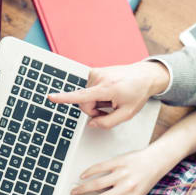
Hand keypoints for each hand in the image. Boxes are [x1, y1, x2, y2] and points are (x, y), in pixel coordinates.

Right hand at [48, 61, 168, 128]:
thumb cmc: (137, 93)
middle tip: (109, 110)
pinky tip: (109, 93)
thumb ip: (108, 123)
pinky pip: (89, 90)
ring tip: (112, 99)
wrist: (144, 76)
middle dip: (94, 110)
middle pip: (84, 103)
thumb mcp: (127, 114)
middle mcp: (99, 78)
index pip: (82, 96)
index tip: (50, 97)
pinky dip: (97, 95)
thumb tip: (91, 123)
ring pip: (86, 97)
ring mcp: (96, 73)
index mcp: (107, 88)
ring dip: (97, 102)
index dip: (64, 98)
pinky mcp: (94, 71)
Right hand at [69, 145, 169, 194]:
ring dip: (82, 189)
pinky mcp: (119, 161)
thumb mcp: (137, 194)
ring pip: (97, 184)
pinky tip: (83, 176)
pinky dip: (89, 172)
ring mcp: (122, 174)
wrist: (157, 160)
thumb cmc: (147, 178)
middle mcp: (127, 187)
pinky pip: (100, 167)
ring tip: (74, 192)